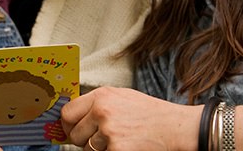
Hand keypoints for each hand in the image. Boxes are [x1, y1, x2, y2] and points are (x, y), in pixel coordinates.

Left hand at [61, 87, 199, 150]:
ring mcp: (108, 131)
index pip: (67, 113)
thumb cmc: (149, 112)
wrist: (174, 127)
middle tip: (100, 138)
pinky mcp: (116, 149)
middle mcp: (102, 112)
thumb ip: (96, 103)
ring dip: (99, 149)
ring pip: (87, 149)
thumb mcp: (120, 96)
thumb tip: (73, 115)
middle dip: (84, 140)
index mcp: (101, 96)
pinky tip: (125, 146)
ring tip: (118, 140)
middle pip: (75, 134)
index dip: (67, 125)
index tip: (71, 130)